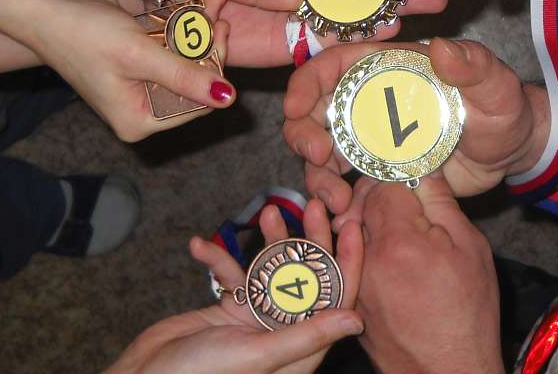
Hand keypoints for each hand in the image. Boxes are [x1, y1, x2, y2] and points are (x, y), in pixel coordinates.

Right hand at [0, 0, 234, 141]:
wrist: (47, 7)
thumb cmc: (83, 34)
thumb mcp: (139, 55)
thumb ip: (185, 77)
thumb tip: (228, 100)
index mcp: (139, 120)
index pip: (197, 103)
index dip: (214, 66)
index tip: (221, 29)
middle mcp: (141, 107)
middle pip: (194, 79)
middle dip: (208, 42)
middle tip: (217, 4)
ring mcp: (139, 83)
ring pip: (186, 58)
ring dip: (199, 28)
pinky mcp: (138, 59)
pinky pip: (171, 45)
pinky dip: (182, 24)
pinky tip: (195, 1)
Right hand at [105, 200, 363, 373]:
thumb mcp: (259, 354)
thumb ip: (307, 335)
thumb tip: (357, 319)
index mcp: (301, 349)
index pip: (337, 300)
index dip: (348, 261)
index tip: (352, 223)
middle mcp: (284, 331)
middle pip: (309, 277)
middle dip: (311, 240)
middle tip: (314, 204)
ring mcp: (258, 318)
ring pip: (274, 269)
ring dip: (269, 241)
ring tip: (267, 212)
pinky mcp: (231, 308)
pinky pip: (233, 275)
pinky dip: (218, 259)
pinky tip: (199, 247)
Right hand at [283, 38, 541, 215]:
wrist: (511, 151)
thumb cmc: (502, 106)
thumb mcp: (493, 82)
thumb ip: (473, 64)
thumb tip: (442, 48)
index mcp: (388, 68)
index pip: (334, 65)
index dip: (307, 82)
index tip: (296, 107)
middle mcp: (370, 101)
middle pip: (316, 110)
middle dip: (303, 132)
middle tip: (318, 157)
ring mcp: (371, 139)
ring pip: (323, 152)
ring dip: (317, 174)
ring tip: (336, 198)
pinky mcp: (379, 173)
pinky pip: (346, 184)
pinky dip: (338, 198)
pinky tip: (347, 213)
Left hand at [351, 178, 502, 373]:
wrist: (447, 371)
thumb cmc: (468, 315)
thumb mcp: (470, 249)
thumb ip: (442, 204)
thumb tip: (423, 171)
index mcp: (399, 242)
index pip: (384, 187)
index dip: (398, 179)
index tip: (411, 183)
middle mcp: (368, 261)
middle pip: (361, 207)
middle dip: (376, 197)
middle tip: (398, 200)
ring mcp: (354, 284)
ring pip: (348, 233)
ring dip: (359, 220)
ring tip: (386, 223)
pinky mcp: (349, 302)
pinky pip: (345, 263)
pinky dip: (355, 250)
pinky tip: (376, 252)